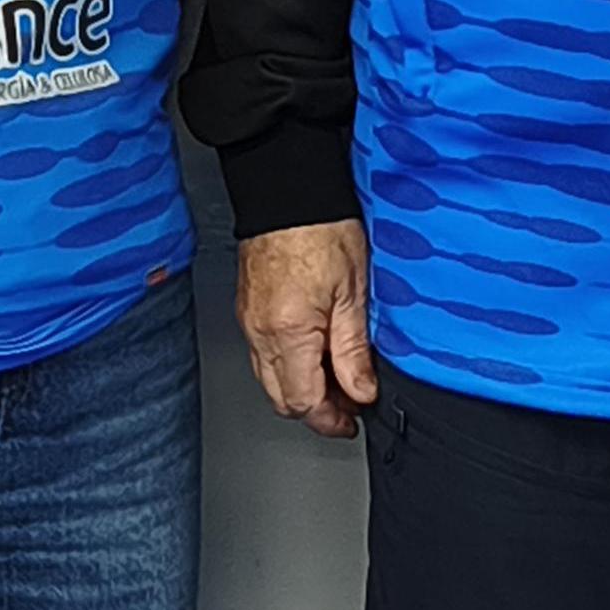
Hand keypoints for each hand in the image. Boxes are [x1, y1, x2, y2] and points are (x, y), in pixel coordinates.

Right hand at [240, 221, 380, 434]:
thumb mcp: (354, 291)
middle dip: (316, 409)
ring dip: (302, 387)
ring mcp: (249, 322)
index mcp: (288, 331)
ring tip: (336, 375)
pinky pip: (264, 354)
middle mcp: (260, 332)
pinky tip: (314, 350)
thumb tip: (362, 391)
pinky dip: (289, 364)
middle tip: (350, 403)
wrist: (287, 189)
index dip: (331, 420)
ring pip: (270, 379)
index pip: (303, 402)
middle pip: (282, 398)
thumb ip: (354, 349)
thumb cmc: (320, 227)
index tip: (353, 418)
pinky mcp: (247, 309)